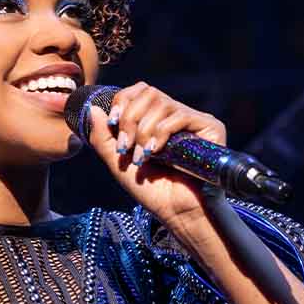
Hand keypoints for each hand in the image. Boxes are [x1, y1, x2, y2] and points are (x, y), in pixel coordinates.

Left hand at [86, 82, 227, 245]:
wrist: (177, 212)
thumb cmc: (151, 191)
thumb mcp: (118, 162)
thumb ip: (103, 137)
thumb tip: (92, 109)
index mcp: (155, 119)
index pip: (138, 91)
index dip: (122, 101)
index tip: (111, 123)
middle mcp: (175, 115)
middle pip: (148, 93)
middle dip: (130, 118)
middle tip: (126, 146)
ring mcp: (194, 120)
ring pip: (162, 103)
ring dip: (144, 131)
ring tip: (141, 156)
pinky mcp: (211, 127)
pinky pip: (180, 116)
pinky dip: (161, 132)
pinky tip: (156, 152)